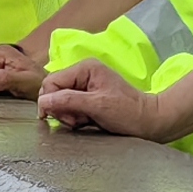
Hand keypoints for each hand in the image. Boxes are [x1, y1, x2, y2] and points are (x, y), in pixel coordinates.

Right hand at [36, 61, 171, 136]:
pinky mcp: (88, 99)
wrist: (150, 123)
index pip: (51, 82)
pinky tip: (87, 122)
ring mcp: (86, 87)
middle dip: (61, 109)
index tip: (64, 117)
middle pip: (54, 92)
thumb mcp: (97, 106)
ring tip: (85, 121)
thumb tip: (43, 102)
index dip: (51, 101)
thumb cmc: (128, 113)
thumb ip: (68, 101)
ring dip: (69, 115)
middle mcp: (83, 74)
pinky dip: (75, 118)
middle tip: (77, 120)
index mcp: (85, 68)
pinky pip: (70, 108)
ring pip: (60, 102)